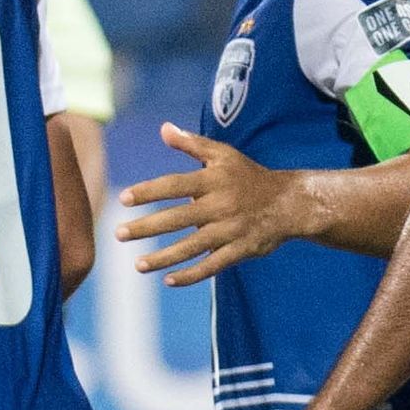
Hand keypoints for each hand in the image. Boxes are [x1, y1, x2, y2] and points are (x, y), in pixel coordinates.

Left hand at [120, 127, 305, 285]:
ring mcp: (230, 230)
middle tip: (119, 234)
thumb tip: (164, 128)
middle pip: (177, 218)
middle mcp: (220, 205)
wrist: (290, 203)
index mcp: (214, 180)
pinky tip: (169, 280)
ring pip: (191, 246)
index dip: (149, 191)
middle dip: (147, 227)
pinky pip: (212, 266)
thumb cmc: (250, 176)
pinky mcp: (240, 250)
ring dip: (163, 257)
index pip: (174, 185)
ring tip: (138, 264)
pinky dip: (191, 275)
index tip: (124, 199)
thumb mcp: (224, 155)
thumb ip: (192, 144)